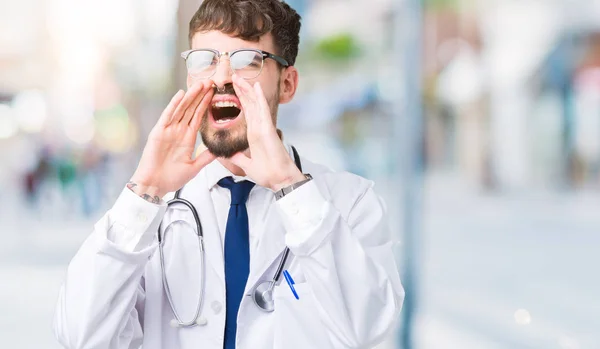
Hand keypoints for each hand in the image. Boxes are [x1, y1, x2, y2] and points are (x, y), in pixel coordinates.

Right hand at [129, 81, 215, 199]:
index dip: (206, 104)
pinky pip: (167, 116)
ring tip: (200, 84)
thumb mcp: (194, 167)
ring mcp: (168, 130)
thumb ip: (206, 157)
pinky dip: (174, 105)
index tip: (214, 92)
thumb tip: (220, 150)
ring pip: (181, 109)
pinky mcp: (158, 132)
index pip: (199, 116)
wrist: (155, 186)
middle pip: (191, 108)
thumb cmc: (172, 178)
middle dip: (200, 95)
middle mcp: (178, 131)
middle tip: (210, 81)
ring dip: (190, 96)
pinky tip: (181, 94)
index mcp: (187, 138)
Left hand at [230, 74, 303, 190]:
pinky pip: (262, 111)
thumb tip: (227, 154)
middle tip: (233, 75)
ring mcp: (264, 127)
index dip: (240, 100)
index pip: (246, 112)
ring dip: (247, 89)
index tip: (233, 89)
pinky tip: (256, 86)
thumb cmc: (268, 174)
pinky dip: (259, 98)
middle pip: (249, 104)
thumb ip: (238, 157)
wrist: (279, 180)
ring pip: (254, 104)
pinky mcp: (268, 129)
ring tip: (239, 76)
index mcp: (254, 134)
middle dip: (241, 90)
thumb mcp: (246, 165)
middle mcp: (259, 128)